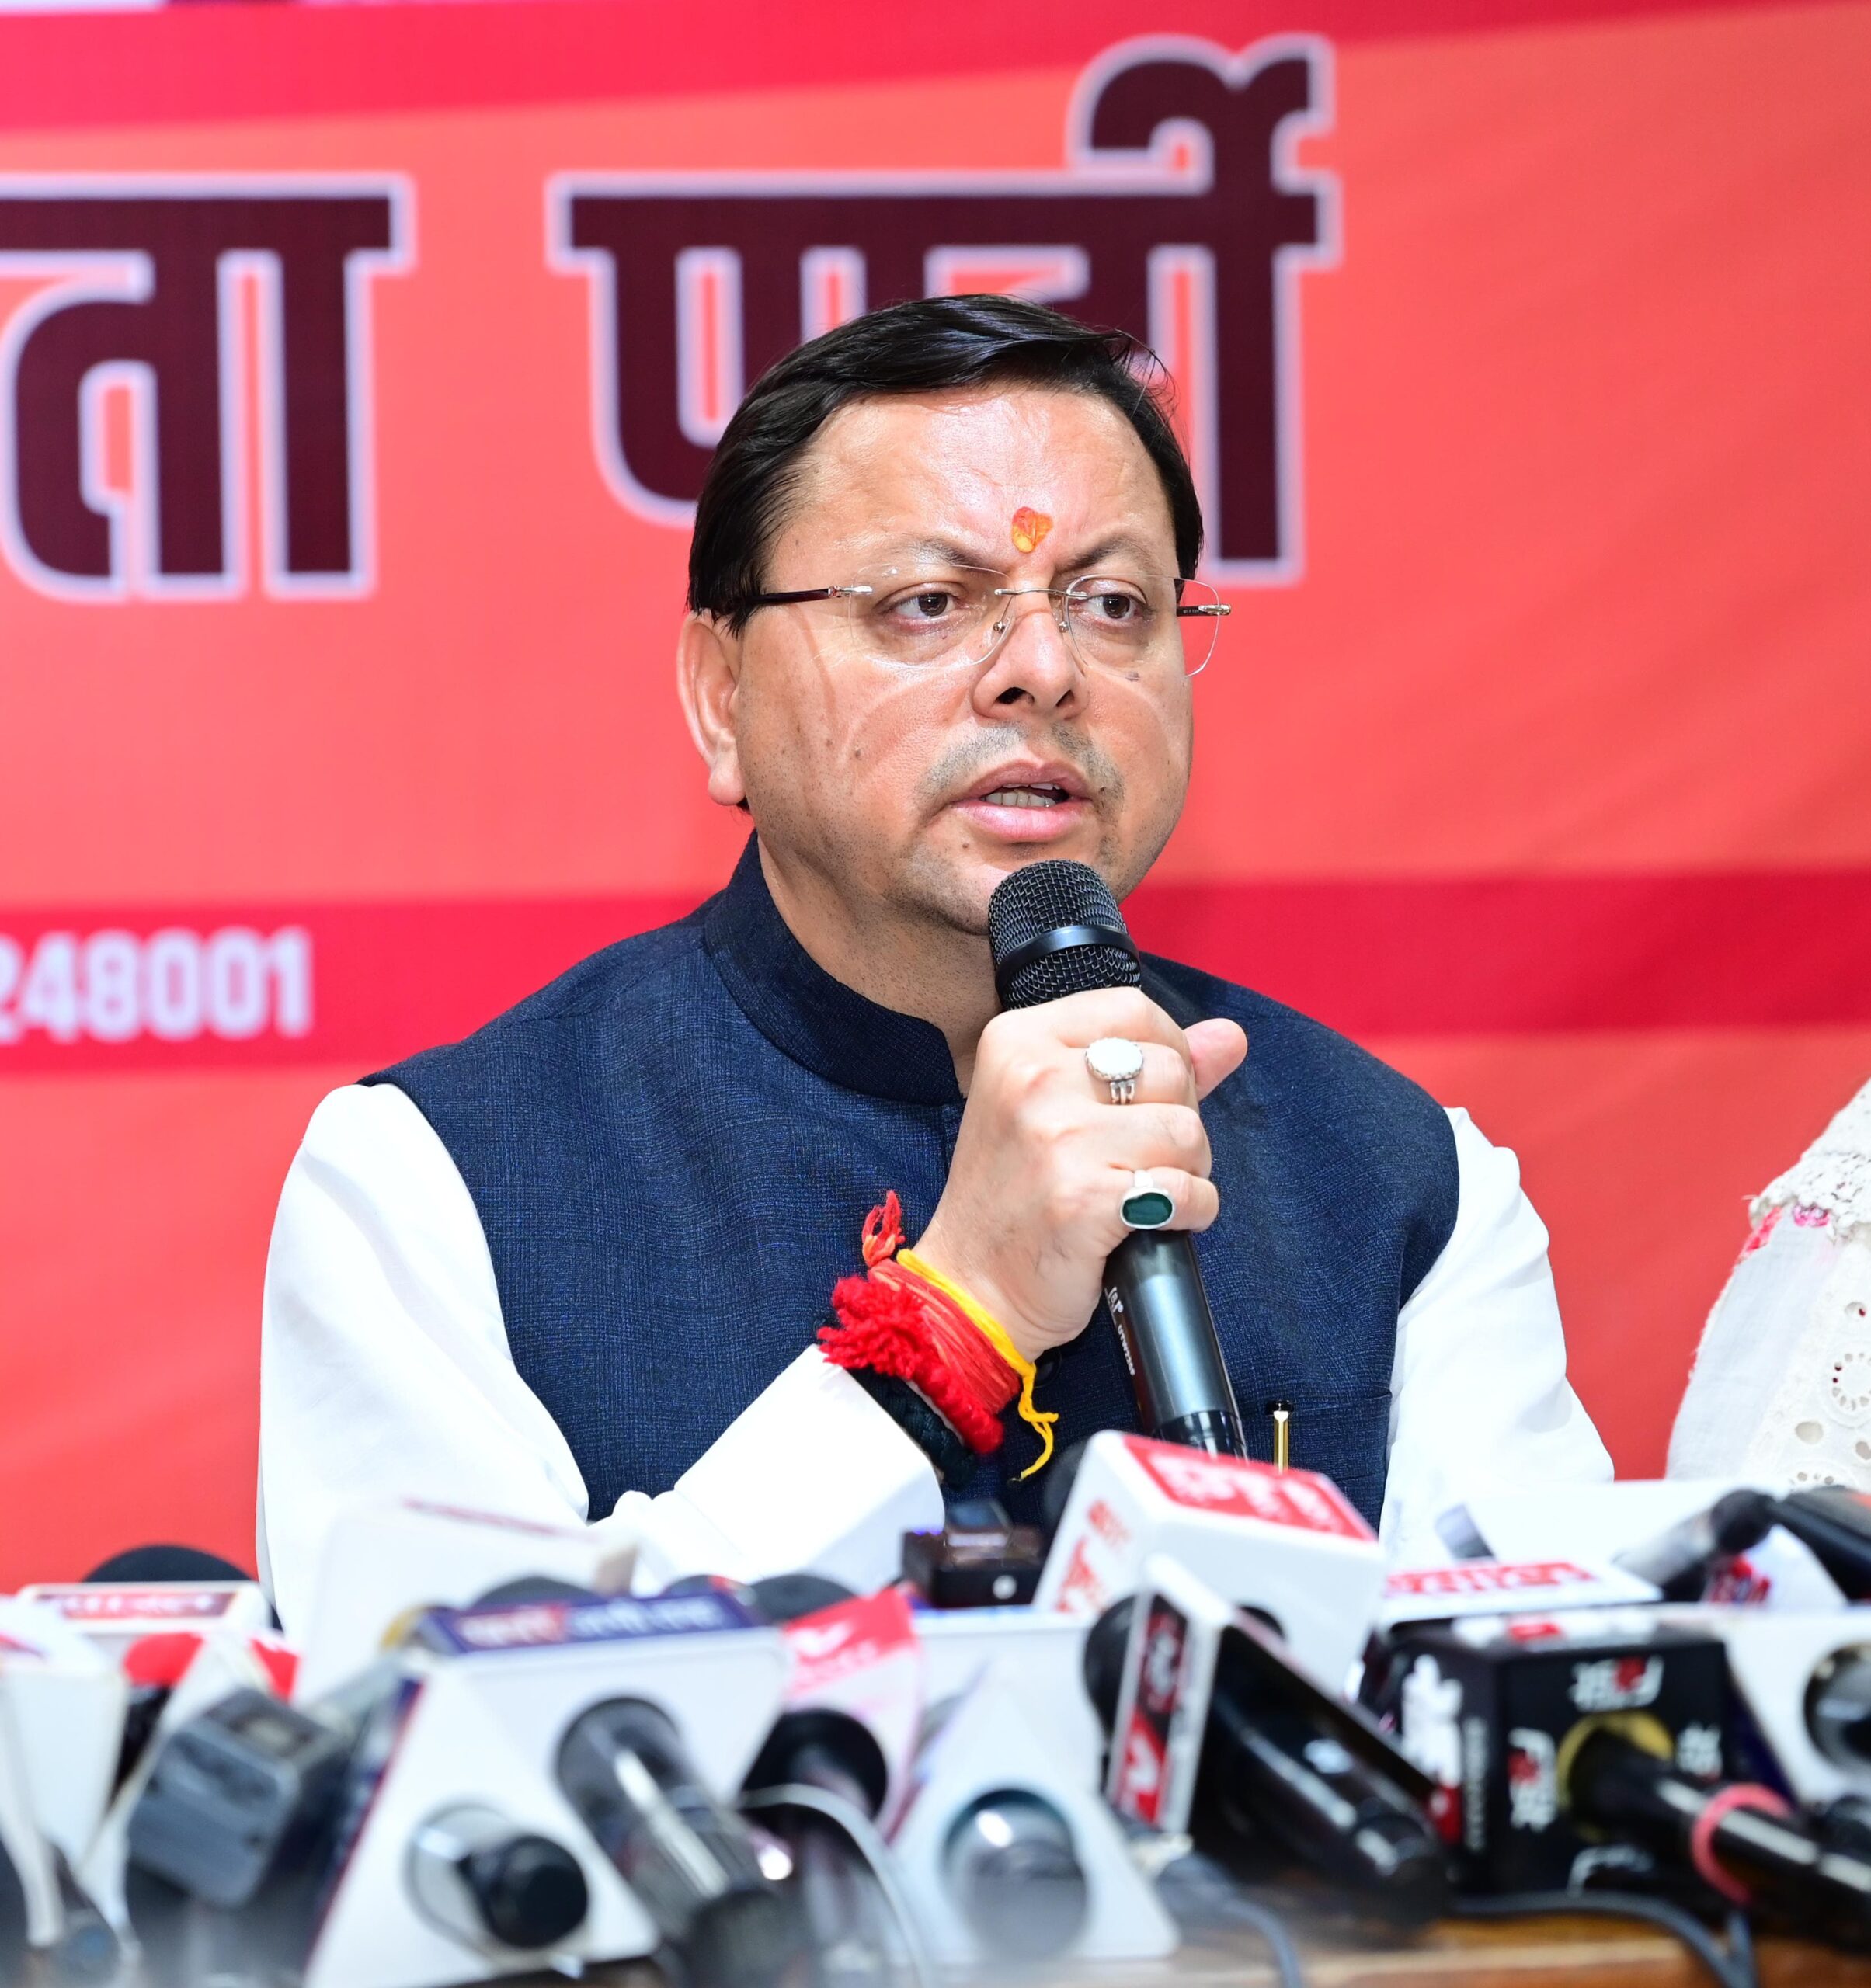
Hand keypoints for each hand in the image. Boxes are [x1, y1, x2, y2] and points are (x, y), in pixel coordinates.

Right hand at [911, 989, 1248, 1363]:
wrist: (972, 1287)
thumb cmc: (1014, 1196)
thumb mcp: (1057, 1107)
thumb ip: (1146, 1061)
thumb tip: (1229, 1036)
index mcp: (1019, 1040)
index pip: (1134, 1010)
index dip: (1167, 1052)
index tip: (1151, 1095)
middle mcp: (1033, 1078)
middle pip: (1169, 1069)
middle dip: (1178, 1116)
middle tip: (1142, 1155)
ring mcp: (1058, 1138)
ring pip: (1186, 1130)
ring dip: (1187, 1169)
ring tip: (1146, 1190)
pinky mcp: (1085, 1198)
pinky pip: (1186, 1190)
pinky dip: (1191, 1211)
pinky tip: (1154, 1221)